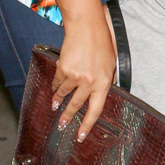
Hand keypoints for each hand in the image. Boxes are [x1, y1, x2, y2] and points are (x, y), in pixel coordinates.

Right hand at [51, 8, 117, 139]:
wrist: (86, 28)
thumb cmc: (102, 44)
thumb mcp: (111, 64)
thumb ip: (106, 80)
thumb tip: (102, 93)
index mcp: (104, 83)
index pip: (95, 110)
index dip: (87, 125)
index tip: (80, 136)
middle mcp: (89, 82)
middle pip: (76, 105)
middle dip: (67, 117)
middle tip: (62, 126)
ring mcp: (75, 76)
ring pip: (64, 94)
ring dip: (58, 101)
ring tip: (54, 107)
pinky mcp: (63, 69)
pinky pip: (58, 82)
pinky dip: (55, 86)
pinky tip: (54, 89)